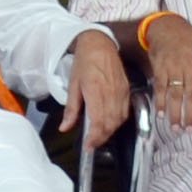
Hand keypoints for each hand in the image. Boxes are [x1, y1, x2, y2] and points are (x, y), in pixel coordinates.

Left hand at [67, 30, 135, 150]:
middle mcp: (111, 93)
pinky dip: (117, 122)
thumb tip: (65, 127)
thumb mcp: (73, 85)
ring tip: (99, 136)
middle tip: (91, 144)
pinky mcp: (126, 91)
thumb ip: (71, 109)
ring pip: (119, 120)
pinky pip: (125, 112)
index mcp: (95, 91)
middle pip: (110, 124)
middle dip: (101, 138)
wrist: (100, 45)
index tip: (88, 146)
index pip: (98, 122)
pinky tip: (109, 124)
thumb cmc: (84, 62)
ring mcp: (121, 92)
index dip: (94, 138)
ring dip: (109, 131)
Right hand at [138, 14, 191, 127]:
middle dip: (191, 114)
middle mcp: (190, 66)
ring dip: (175, 112)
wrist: (169, 27)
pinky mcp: (160, 67)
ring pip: (176, 93)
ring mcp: (174, 66)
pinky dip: (160, 102)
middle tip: (190, 130)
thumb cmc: (191, 45)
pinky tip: (160, 114)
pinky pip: (160, 87)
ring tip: (176, 128)